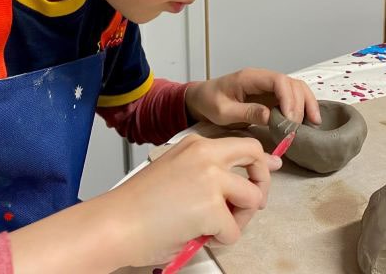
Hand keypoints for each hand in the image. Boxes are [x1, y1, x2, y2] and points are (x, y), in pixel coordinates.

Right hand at [8, 134, 279, 271]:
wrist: (115, 223)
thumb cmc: (138, 205)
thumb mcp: (175, 172)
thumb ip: (206, 172)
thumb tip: (236, 187)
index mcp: (196, 145)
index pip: (242, 144)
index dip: (259, 161)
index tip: (271, 167)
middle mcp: (207, 155)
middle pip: (256, 157)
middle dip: (262, 181)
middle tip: (251, 203)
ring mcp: (211, 179)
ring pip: (252, 198)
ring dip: (239, 219)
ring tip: (212, 227)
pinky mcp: (212, 207)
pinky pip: (234, 230)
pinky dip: (220, 240)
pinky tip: (197, 236)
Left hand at [184, 68, 320, 127]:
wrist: (201, 99)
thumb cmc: (209, 102)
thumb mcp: (223, 111)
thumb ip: (246, 112)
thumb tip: (270, 116)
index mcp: (250, 78)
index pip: (278, 80)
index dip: (288, 98)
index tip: (290, 119)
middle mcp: (262, 79)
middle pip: (292, 84)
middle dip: (299, 105)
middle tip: (296, 128)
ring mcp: (268, 87)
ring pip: (296, 89)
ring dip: (306, 105)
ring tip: (311, 125)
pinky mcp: (271, 96)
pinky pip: (292, 98)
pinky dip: (302, 108)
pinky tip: (308, 122)